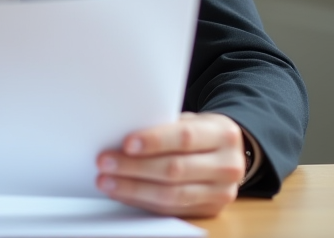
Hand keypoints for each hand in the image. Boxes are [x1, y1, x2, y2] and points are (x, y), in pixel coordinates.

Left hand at [95, 112, 245, 217]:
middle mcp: (228, 165)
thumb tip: (122, 137)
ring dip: (133, 189)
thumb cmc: (200, 133)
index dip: (154, 141)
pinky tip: (123, 193)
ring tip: (106, 181)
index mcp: (223, 134)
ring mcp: (222, 192)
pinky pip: (171, 209)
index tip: (126, 144)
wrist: (228, 154)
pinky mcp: (210, 211)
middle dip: (135, 167)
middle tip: (105, 162)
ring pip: (172, 195)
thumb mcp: (192, 121)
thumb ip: (166, 127)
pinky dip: (142, 201)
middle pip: (175, 169)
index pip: (185, 137)